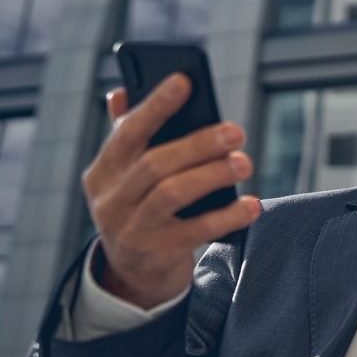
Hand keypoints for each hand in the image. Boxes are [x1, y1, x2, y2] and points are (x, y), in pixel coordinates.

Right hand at [81, 72, 261, 308]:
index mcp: (103, 172)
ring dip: (213, 175)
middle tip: (236, 131)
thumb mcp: (127, 178)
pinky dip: (228, 216)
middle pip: (155, 163)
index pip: (128, 132)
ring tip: (245, 162)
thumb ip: (128, 137)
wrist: (134, 275)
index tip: (185, 81)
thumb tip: (122, 91)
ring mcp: (131, 229)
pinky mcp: (156, 254)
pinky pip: (197, 231)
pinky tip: (253, 205)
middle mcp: (111, 200)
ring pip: (173, 193)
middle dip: (198, 144)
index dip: (156, 105)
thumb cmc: (141, 210)